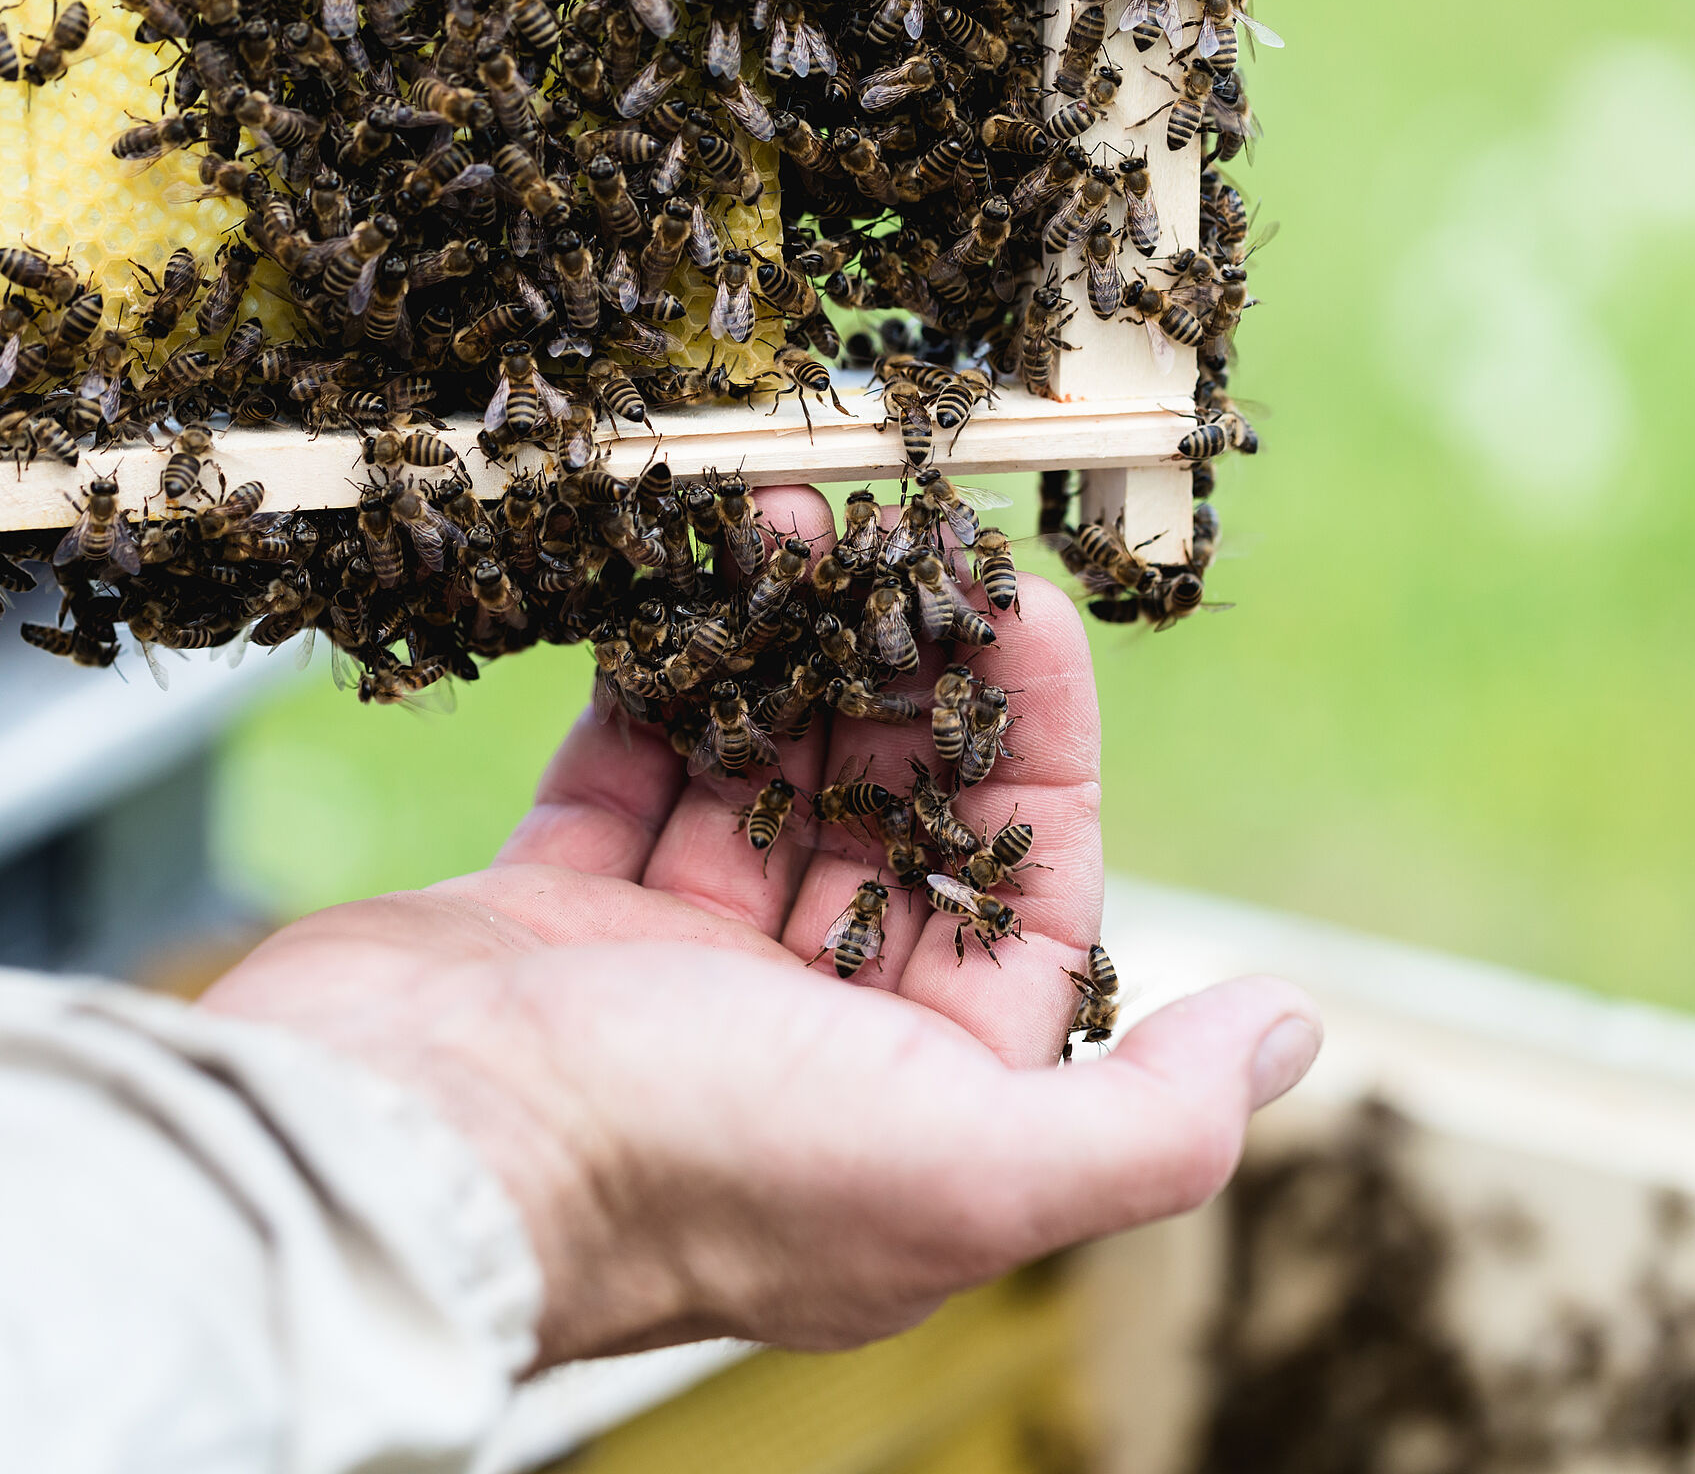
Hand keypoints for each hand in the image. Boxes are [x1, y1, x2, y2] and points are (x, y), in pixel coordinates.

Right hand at [203, 487, 1320, 1368]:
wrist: (401, 1153)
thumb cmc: (687, 1166)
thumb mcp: (969, 1170)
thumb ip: (1153, 1120)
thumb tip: (1293, 1031)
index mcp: (917, 1107)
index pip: (1021, 897)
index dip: (1034, 748)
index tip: (1019, 608)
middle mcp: (800, 1042)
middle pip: (890, 820)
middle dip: (904, 675)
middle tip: (901, 536)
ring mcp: (667, 976)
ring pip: (760, 779)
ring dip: (788, 655)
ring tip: (800, 523)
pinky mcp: (549, 916)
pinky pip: (628, 772)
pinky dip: (663, 680)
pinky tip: (695, 586)